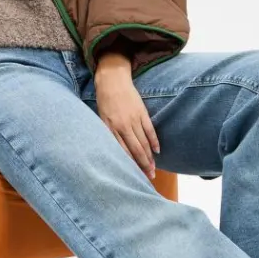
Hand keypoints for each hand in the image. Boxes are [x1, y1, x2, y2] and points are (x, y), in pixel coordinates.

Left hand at [94, 65, 159, 179]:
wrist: (112, 80)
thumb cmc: (104, 101)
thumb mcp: (101, 118)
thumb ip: (108, 133)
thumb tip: (114, 151)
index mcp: (111, 128)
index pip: (122, 152)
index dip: (129, 165)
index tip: (134, 176)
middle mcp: (123, 126)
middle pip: (135, 150)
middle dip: (143, 165)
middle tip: (149, 178)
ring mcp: (134, 119)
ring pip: (143, 143)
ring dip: (149, 157)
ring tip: (153, 169)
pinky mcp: (142, 112)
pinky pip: (149, 130)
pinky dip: (154, 141)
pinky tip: (157, 151)